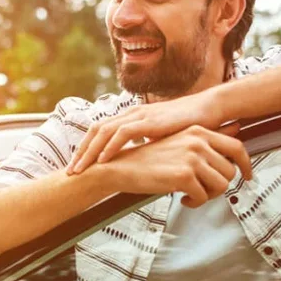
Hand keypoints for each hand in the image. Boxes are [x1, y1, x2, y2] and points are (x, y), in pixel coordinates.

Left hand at [67, 90, 224, 174]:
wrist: (209, 110)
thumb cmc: (188, 125)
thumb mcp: (161, 136)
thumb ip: (147, 145)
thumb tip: (138, 159)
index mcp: (132, 117)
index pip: (100, 130)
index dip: (87, 147)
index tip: (78, 165)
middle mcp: (131, 113)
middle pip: (96, 130)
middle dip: (81, 151)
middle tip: (71, 171)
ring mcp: (139, 115)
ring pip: (105, 131)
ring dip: (90, 151)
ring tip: (81, 169)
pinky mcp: (150, 120)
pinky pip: (124, 133)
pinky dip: (111, 146)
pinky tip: (103, 160)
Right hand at [97, 124, 250, 207]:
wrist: (121, 166)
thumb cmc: (149, 159)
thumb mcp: (178, 143)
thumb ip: (203, 143)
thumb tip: (233, 136)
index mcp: (198, 132)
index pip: (237, 148)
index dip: (246, 165)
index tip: (248, 177)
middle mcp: (198, 141)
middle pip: (230, 172)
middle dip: (218, 186)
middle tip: (202, 190)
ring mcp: (192, 157)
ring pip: (221, 186)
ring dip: (208, 195)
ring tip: (191, 194)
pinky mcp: (184, 175)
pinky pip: (204, 197)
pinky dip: (195, 202)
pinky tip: (183, 199)